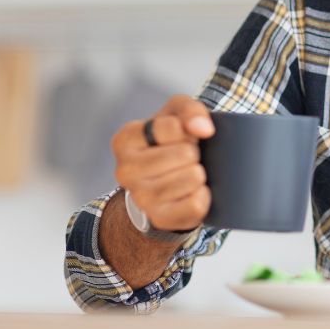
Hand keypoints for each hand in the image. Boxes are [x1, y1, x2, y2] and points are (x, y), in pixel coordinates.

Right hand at [110, 94, 215, 231]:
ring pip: (193, 177)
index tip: (181, 136)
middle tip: (185, 158)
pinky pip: (196, 203)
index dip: (186, 130)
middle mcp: (125, 170)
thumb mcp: (177, 114)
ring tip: (187, 173)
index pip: (171, 127)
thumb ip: (190, 110)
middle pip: (185, 154)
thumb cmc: (171, 142)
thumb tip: (204, 129)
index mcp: (125, 139)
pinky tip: (191, 192)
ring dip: (199, 174)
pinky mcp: (159, 218)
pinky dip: (203, 196)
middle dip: (194, 153)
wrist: (166, 182)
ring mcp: (140, 197)